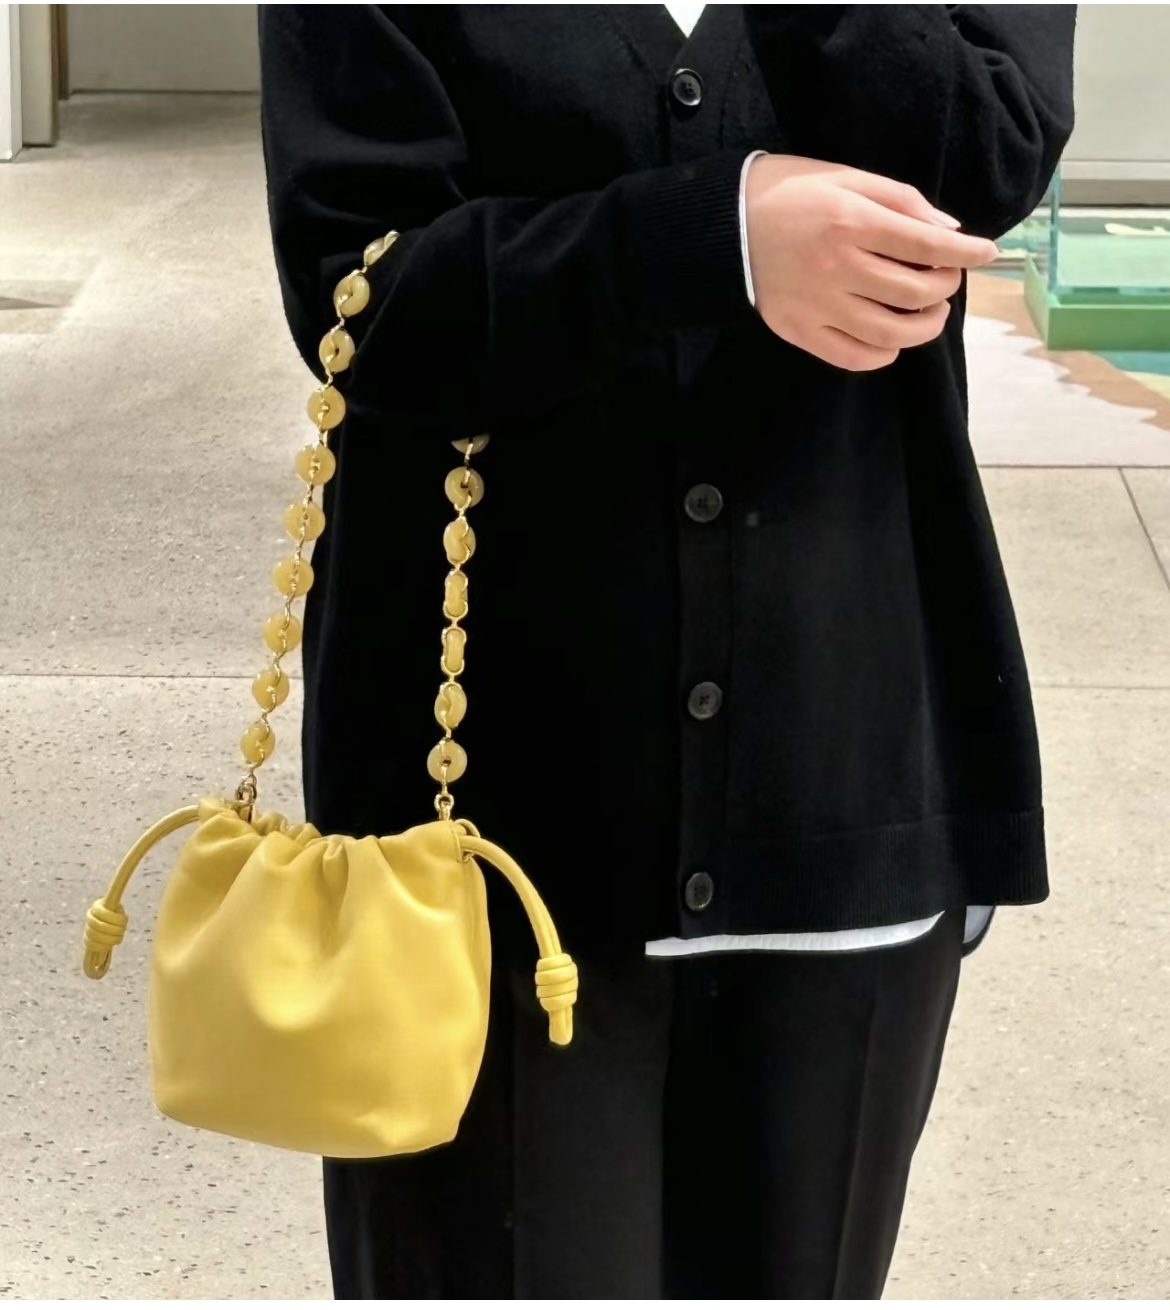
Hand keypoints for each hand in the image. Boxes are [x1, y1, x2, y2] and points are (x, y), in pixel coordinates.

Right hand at [744, 154, 998, 370]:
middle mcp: (839, 268)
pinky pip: (853, 357)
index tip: (988, 253)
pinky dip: (883, 354)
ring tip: (931, 314)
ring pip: (891, 333)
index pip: (927, 245)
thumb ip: (899, 199)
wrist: (722, 226)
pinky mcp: (801, 331)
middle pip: (915, 291)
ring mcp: (819, 306)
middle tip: (949, 278)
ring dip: (925, 327)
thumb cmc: (788, 191)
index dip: (968, 252)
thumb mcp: (845, 176)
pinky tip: (892, 341)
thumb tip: (947, 230)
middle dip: (946, 286)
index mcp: (852, 222)